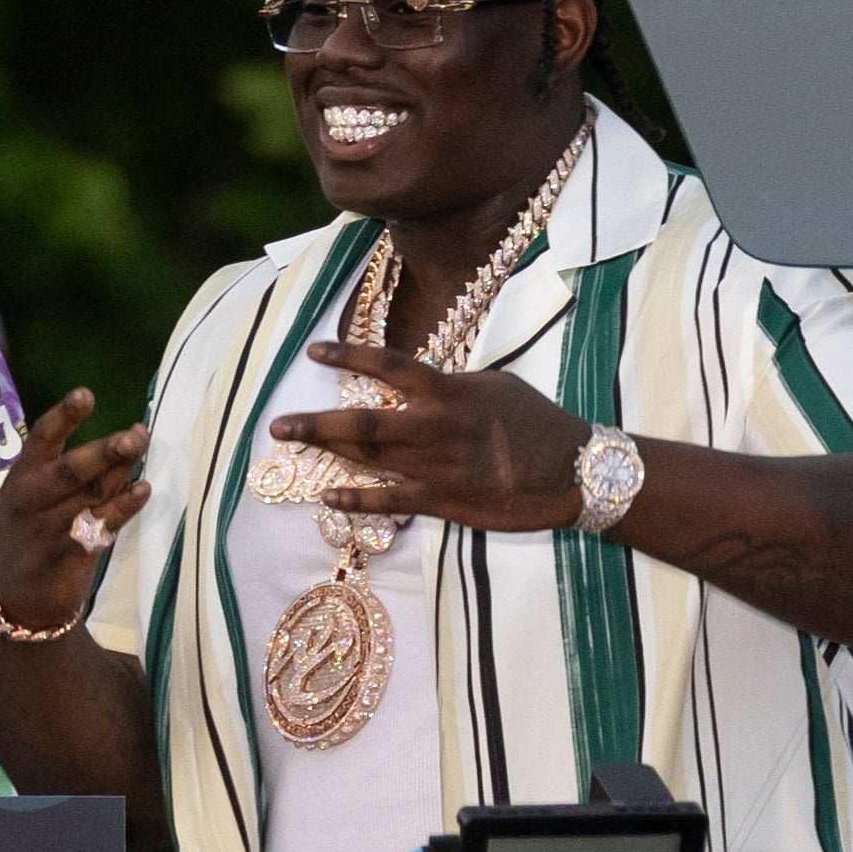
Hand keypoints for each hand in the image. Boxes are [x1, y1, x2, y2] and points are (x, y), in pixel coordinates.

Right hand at [0, 388, 149, 632]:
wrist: (20, 599)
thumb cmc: (34, 535)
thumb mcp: (37, 500)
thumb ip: (71, 472)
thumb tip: (126, 440)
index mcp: (21, 478)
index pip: (41, 440)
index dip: (63, 417)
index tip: (85, 395)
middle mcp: (31, 500)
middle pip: (70, 470)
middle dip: (104, 450)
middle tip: (135, 434)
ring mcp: (48, 529)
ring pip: (90, 495)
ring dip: (120, 472)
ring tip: (142, 448)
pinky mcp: (67, 555)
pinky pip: (101, 527)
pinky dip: (123, 507)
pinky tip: (142, 491)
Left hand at [271, 342, 588, 531]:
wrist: (575, 470)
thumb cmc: (537, 422)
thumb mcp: (496, 386)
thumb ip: (452, 384)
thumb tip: (422, 381)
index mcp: (448, 391)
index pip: (388, 366)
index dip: (347, 355)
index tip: (313, 350)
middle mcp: (435, 426)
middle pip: (363, 421)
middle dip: (315, 423)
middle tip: (277, 425)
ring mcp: (436, 466)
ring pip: (369, 458)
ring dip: (326, 453)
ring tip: (290, 449)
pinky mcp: (445, 500)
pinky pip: (392, 500)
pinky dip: (358, 499)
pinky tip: (328, 497)